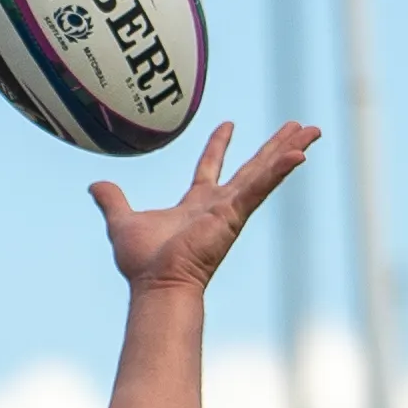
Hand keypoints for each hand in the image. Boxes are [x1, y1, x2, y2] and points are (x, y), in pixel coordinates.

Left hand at [93, 120, 317, 294]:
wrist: (156, 284)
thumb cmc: (142, 264)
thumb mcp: (121, 221)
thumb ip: (111, 201)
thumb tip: (95, 185)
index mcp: (196, 204)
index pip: (211, 167)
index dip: (219, 145)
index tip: (229, 123)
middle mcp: (219, 205)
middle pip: (253, 166)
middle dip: (275, 145)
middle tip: (298, 125)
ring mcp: (231, 209)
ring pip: (265, 171)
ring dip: (288, 148)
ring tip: (312, 129)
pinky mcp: (235, 214)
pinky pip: (261, 186)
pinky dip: (280, 169)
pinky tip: (301, 153)